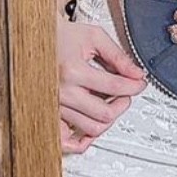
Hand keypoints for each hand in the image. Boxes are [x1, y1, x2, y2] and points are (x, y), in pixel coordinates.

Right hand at [58, 17, 147, 152]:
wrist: (36, 40)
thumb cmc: (60, 36)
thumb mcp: (93, 37)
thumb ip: (118, 55)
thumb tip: (136, 73)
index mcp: (73, 71)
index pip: (114, 86)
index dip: (134, 86)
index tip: (139, 83)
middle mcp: (62, 92)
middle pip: (104, 113)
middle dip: (123, 104)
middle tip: (127, 93)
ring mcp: (55, 106)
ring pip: (91, 128)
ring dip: (109, 118)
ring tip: (112, 103)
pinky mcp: (51, 113)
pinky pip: (67, 140)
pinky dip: (83, 140)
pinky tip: (93, 127)